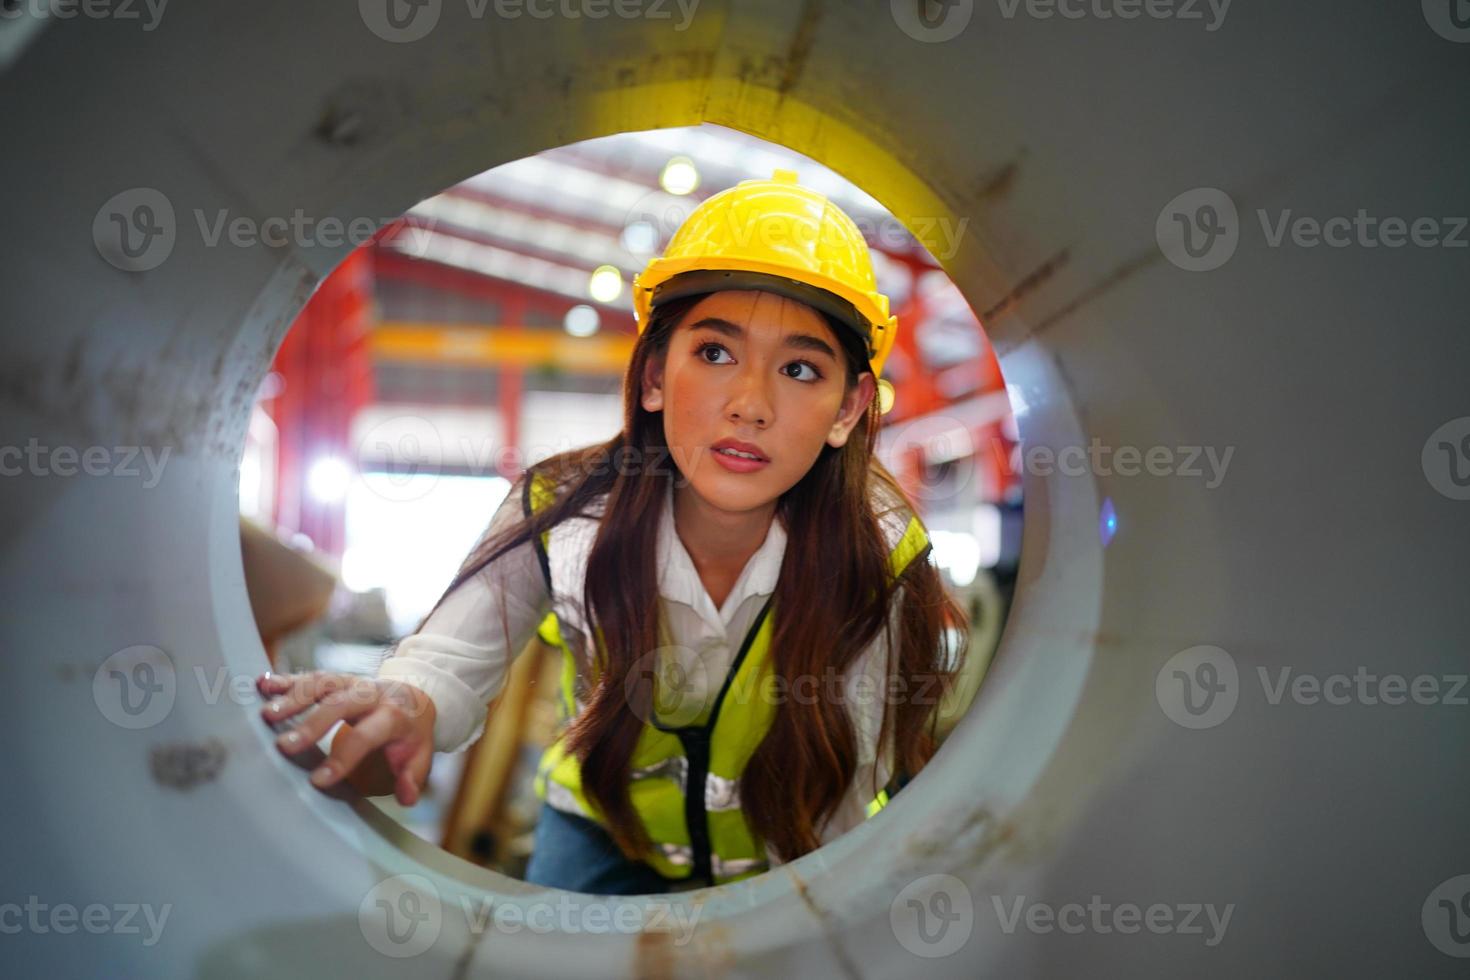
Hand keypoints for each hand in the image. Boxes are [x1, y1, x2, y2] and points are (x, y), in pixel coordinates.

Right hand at [256, 670, 436, 806]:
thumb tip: (407, 797)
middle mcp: (371, 694)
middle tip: (284, 746)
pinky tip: (262, 685)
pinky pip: (310, 676)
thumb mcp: (419, 756)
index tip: (317, 780)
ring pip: (322, 684)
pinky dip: (286, 679)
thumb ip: (412, 778)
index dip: (343, 758)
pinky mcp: (335, 678)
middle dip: (312, 724)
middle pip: (340, 704)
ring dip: (293, 697)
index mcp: (393, 716)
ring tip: (266, 714)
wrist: (415, 697)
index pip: (367, 736)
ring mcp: (351, 682)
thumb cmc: (410, 733)